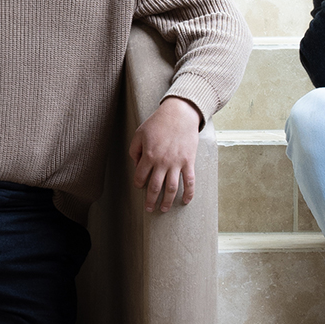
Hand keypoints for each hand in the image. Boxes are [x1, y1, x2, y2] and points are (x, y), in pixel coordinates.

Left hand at [130, 95, 199, 213]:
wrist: (180, 114)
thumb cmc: (158, 123)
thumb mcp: (139, 133)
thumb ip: (134, 150)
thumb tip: (136, 164)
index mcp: (148, 155)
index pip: (140, 176)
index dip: (138, 183)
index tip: (139, 186)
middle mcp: (162, 162)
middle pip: (155, 187)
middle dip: (150, 200)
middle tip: (149, 209)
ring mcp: (177, 163)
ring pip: (171, 188)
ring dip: (167, 201)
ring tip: (163, 209)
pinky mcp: (189, 162)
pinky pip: (189, 181)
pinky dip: (188, 193)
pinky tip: (185, 201)